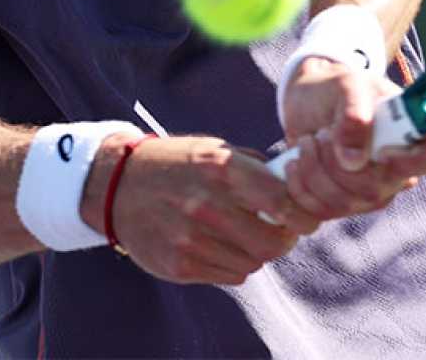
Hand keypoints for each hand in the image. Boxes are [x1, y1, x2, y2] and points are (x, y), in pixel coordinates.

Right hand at [96, 135, 321, 285]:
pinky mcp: (179, 266)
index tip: (307, 218)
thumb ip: (254, 167)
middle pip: (272, 243)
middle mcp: (206, 205)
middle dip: (284, 240)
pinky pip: (230, 276)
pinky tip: (222, 245)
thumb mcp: (214, 149)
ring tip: (245, 236)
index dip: (303, 215)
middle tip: (282, 232)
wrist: (117, 186)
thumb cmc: (176, 164)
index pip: (282, 202)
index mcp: (220, 168)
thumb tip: (297, 185)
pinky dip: (234, 264)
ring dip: (257, 253)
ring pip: (252, 263)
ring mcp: (190, 239)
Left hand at [278, 58, 425, 219]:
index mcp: (413, 133)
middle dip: (337, 161)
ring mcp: (374, 192)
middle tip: (322, 133)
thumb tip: (354, 161)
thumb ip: (355, 112)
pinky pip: (323, 211)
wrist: (307, 101)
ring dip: (314, 170)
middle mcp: (400, 169)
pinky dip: (300, 185)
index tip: (378, 147)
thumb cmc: (336, 88)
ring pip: (346, 202)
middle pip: (378, 188)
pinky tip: (296, 162)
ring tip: (307, 141)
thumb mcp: (346, 84)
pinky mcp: (344, 204)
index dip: (412, 157)